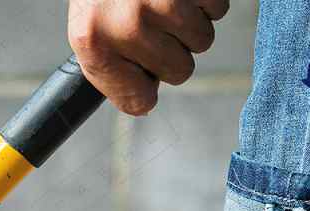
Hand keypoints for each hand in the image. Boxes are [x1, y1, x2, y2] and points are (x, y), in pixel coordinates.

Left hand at [68, 0, 228, 114]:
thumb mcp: (91, 24)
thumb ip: (113, 67)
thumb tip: (144, 101)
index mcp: (94, 43)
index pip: (138, 102)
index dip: (145, 85)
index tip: (138, 64)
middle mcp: (125, 25)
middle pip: (179, 73)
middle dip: (172, 49)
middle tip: (153, 17)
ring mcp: (160, 0)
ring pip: (202, 41)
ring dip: (191, 21)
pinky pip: (217, 8)